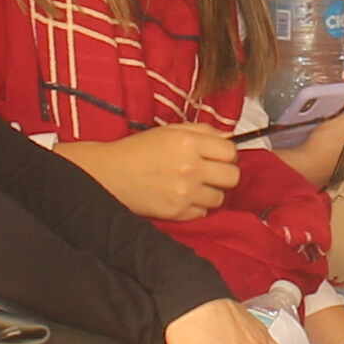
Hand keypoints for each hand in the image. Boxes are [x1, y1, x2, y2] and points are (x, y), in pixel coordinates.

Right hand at [67, 122, 240, 220]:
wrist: (110, 175)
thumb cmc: (138, 150)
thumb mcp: (169, 131)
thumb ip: (202, 131)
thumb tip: (228, 138)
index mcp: (189, 143)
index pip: (231, 151)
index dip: (226, 154)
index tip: (218, 156)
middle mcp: (190, 168)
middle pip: (232, 177)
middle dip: (224, 173)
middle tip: (211, 172)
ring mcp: (185, 193)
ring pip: (220, 198)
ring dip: (210, 192)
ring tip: (194, 186)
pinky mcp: (177, 212)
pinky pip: (203, 212)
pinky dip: (196, 206)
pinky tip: (183, 196)